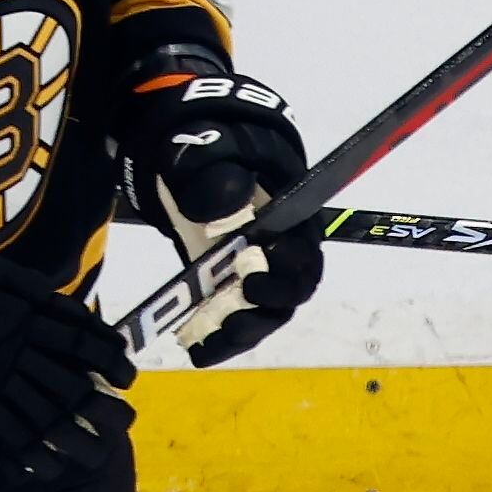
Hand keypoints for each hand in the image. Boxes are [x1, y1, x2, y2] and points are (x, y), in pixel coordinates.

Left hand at [119, 56, 321, 363]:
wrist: (186, 149)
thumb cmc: (206, 143)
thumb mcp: (207, 147)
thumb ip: (215, 170)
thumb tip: (226, 200)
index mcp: (287, 210)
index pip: (304, 248)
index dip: (289, 269)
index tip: (255, 275)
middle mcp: (280, 243)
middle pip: (294, 287)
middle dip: (270, 305)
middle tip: (238, 309)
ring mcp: (255, 263)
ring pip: (268, 308)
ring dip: (246, 330)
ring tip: (212, 343)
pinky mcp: (229, 279)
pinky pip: (237, 314)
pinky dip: (221, 336)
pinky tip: (195, 347)